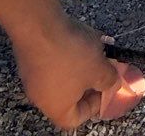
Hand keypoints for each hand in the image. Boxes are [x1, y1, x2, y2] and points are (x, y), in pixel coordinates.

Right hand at [12, 13, 144, 129]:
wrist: (40, 26)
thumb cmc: (70, 55)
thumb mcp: (99, 69)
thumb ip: (109, 80)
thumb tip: (112, 84)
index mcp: (56, 108)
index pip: (75, 119)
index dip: (94, 106)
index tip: (106, 87)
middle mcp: (41, 97)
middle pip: (69, 95)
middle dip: (90, 78)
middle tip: (104, 63)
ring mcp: (33, 76)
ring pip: (63, 73)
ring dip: (82, 60)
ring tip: (96, 44)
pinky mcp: (31, 55)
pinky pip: (54, 57)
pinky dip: (68, 49)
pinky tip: (81, 34)